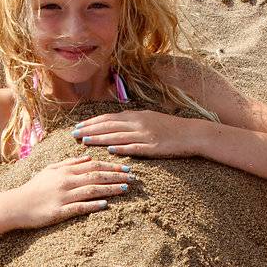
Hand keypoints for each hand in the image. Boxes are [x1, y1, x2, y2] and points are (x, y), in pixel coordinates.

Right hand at [12, 155, 135, 230]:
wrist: (16, 205)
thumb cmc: (34, 188)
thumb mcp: (50, 170)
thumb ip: (70, 162)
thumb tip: (88, 156)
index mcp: (65, 170)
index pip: (93, 165)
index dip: (111, 166)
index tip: (126, 167)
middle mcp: (66, 181)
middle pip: (96, 176)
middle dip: (116, 175)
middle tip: (133, 177)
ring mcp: (63, 196)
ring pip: (91, 190)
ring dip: (110, 189)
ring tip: (125, 189)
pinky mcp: (59, 211)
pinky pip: (78, 208)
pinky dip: (92, 205)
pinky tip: (105, 205)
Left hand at [72, 110, 195, 157]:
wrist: (193, 133)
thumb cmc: (171, 128)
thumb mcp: (150, 119)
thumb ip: (133, 122)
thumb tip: (116, 126)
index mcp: (137, 116)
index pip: (109, 118)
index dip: (92, 122)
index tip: (78, 126)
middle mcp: (138, 123)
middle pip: (109, 126)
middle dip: (90, 129)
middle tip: (74, 134)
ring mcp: (146, 135)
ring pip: (118, 136)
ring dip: (100, 139)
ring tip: (85, 141)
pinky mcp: (153, 147)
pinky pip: (135, 148)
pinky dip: (122, 149)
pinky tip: (110, 151)